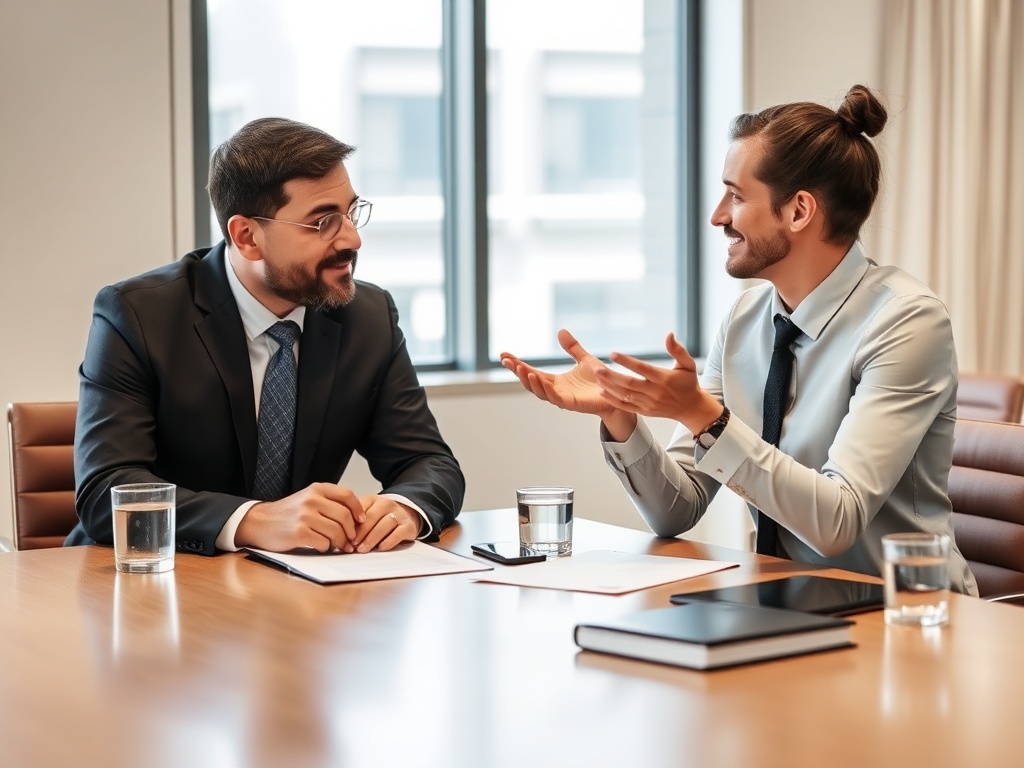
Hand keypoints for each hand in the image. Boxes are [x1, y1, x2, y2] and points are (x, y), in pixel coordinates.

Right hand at [235, 483, 365, 552]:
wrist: (259, 522)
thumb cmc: (287, 514)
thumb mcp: (308, 499)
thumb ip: (328, 503)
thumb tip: (355, 517)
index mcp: (316, 489)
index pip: (347, 495)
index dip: (358, 509)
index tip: (361, 521)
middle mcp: (311, 500)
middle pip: (344, 516)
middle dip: (351, 531)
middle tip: (351, 540)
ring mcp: (305, 516)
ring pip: (336, 531)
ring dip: (340, 542)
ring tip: (337, 546)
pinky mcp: (299, 533)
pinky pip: (323, 543)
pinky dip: (326, 547)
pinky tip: (321, 546)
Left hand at [351, 496, 421, 552]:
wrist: (404, 518)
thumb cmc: (380, 519)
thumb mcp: (366, 514)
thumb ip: (354, 521)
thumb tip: (340, 534)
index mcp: (373, 499)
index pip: (360, 508)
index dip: (351, 522)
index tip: (344, 534)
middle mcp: (387, 503)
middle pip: (372, 516)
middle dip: (361, 532)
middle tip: (352, 544)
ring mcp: (400, 514)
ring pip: (385, 524)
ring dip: (372, 538)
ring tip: (363, 549)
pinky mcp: (409, 526)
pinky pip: (399, 533)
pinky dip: (388, 541)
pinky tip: (380, 548)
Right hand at [500, 329, 621, 418]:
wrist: (618, 394)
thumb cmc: (601, 380)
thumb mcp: (584, 359)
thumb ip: (572, 348)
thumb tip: (560, 331)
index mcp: (555, 381)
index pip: (531, 371)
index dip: (517, 364)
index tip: (504, 355)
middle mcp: (555, 390)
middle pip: (530, 381)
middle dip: (517, 371)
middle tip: (506, 360)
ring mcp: (561, 398)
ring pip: (539, 391)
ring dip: (528, 380)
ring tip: (521, 368)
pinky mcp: (571, 403)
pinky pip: (553, 397)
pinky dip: (543, 388)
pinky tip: (536, 377)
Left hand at [595, 332, 722, 433]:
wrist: (690, 408)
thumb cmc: (688, 383)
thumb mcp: (688, 364)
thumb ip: (678, 350)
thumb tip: (669, 334)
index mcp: (664, 378)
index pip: (642, 369)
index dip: (627, 361)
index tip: (613, 354)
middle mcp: (655, 392)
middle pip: (629, 383)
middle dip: (612, 376)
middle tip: (597, 368)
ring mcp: (648, 403)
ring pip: (625, 395)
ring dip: (609, 386)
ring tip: (597, 376)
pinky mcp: (644, 411)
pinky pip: (626, 406)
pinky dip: (613, 400)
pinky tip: (602, 391)